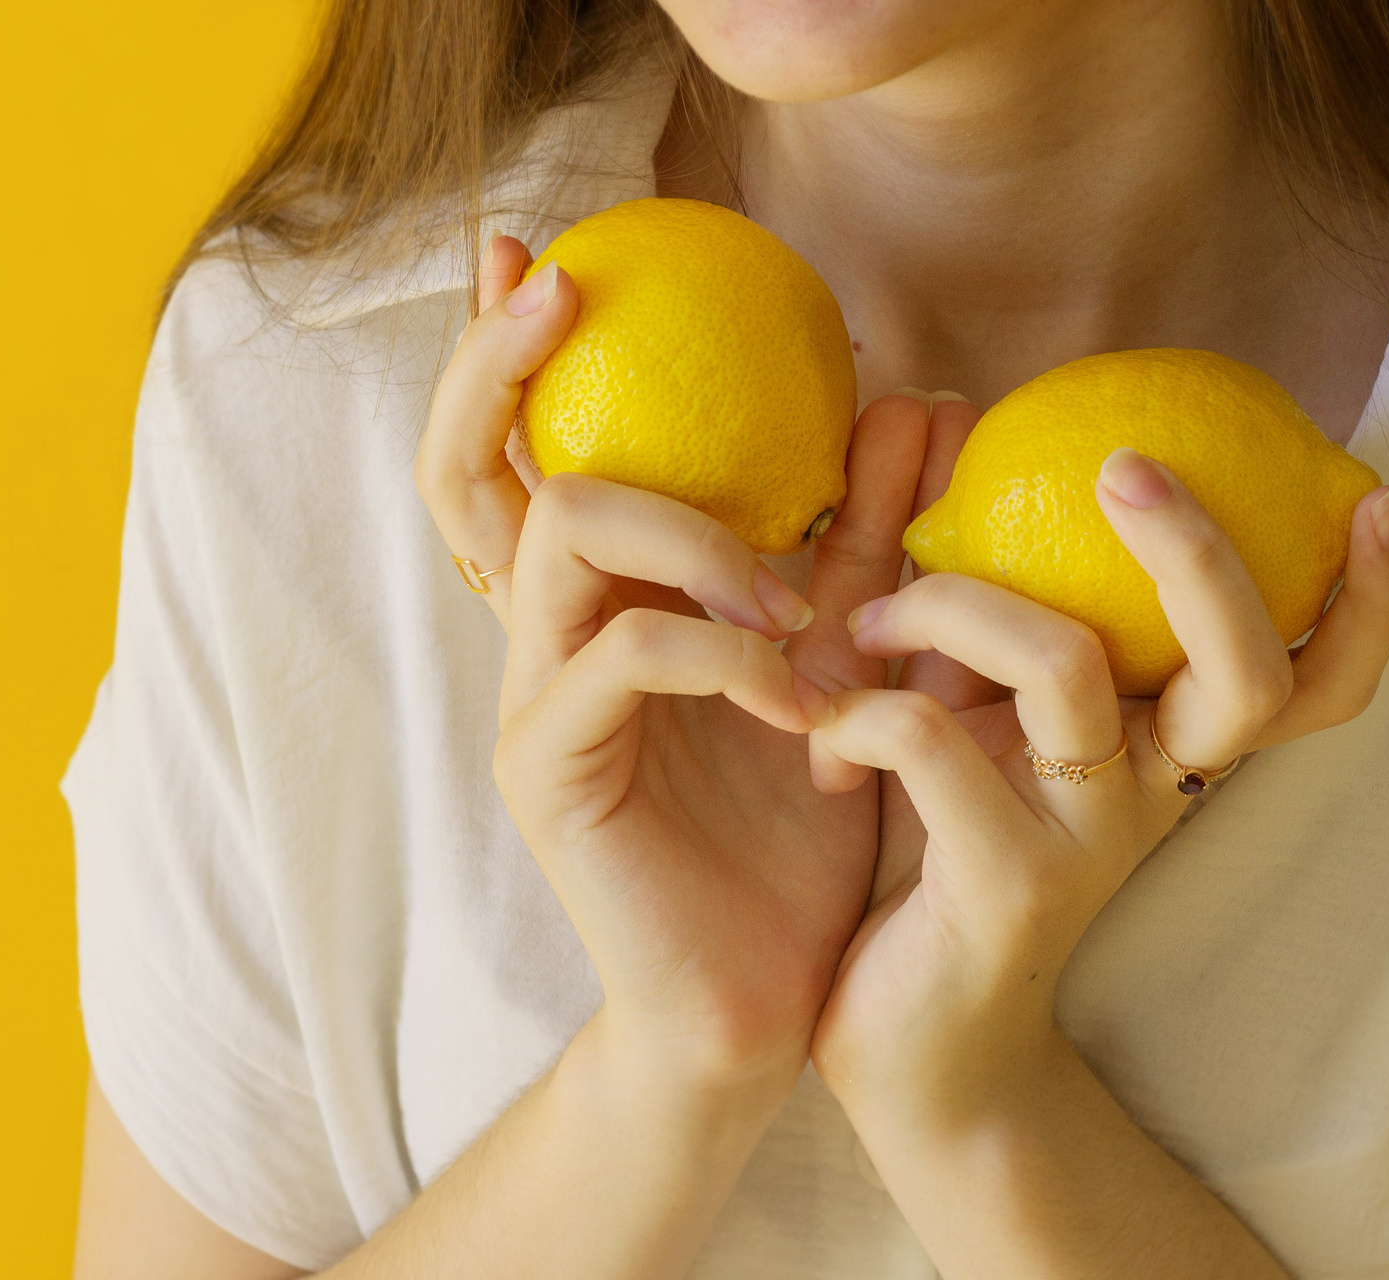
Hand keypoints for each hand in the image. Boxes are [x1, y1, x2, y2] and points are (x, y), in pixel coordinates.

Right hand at [413, 235, 933, 1088]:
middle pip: (472, 466)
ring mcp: (534, 700)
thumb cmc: (803, 825)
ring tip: (791, 590)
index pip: (523, 449)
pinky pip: (626, 654)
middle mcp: (540, 636)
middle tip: (567, 288)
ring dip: (692, 528)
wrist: (770, 993)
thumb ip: (871, 533)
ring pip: (563, 531)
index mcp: (597, 601)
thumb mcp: (849, 653)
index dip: (505, 348)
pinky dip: (726, 650)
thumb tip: (916, 395)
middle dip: (504, 362)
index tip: (541, 253)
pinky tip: (800, 702)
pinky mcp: (552, 769)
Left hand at [806, 444, 1388, 1119]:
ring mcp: (1090, 840)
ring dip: (953, 603)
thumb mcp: (972, 712)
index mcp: (1171, 744)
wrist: (915, 1042)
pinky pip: (929, 740)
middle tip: (1126, 464)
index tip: (1379, 497)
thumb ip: (978, 600)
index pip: (1318, 678)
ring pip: (1066, 661)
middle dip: (1197, 548)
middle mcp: (1158, 789)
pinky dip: (859, 712)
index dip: (1373, 599)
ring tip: (872, 620)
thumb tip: (939, 412)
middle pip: (1247, 666)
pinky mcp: (1006, 884)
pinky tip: (824, 737)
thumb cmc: (942, 851)